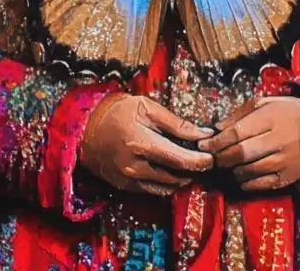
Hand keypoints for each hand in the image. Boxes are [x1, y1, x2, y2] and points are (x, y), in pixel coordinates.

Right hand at [78, 94, 213, 196]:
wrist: (87, 129)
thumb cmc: (119, 112)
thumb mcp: (148, 108)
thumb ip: (176, 124)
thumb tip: (202, 133)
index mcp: (141, 144)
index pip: (178, 159)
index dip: (198, 161)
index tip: (212, 158)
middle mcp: (134, 167)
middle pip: (173, 176)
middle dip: (193, 170)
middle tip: (207, 161)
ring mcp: (128, 180)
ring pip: (164, 187)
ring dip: (182, 179)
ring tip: (193, 166)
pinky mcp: (124, 186)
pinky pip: (151, 190)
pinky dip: (166, 183)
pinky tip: (175, 173)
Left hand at [204, 95, 299, 193]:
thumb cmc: (290, 113)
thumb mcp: (268, 104)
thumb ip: (241, 114)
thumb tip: (217, 128)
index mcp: (271, 118)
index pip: (236, 133)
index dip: (216, 141)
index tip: (204, 144)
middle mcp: (276, 141)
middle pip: (238, 154)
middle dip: (220, 157)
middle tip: (213, 157)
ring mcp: (281, 162)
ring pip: (245, 172)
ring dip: (231, 170)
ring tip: (229, 163)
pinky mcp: (285, 178)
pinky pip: (256, 185)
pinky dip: (244, 182)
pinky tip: (242, 174)